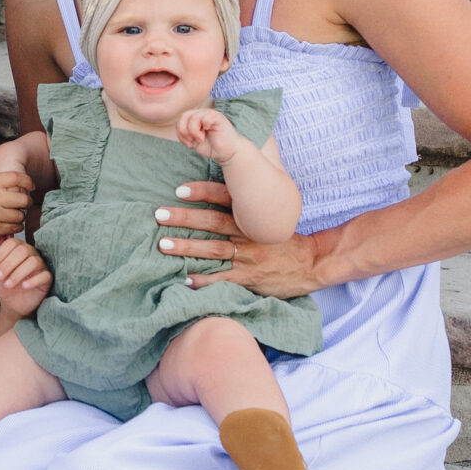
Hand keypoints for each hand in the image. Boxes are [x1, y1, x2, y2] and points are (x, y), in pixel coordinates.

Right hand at [0, 164, 32, 247]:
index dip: (27, 181)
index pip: (15, 177)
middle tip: (24, 205)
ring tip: (13, 217)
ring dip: (20, 217)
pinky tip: (10, 225)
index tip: (31, 186)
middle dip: (27, 203)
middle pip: (23, 198)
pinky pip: (15, 227)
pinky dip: (16, 227)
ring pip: (20, 215)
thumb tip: (20, 186)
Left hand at [0, 235, 50, 316]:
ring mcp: (40, 265)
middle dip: (8, 264)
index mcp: (17, 248)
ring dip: (18, 274)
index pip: (11, 243)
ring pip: (33, 262)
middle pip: (22, 251)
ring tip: (7, 284)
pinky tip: (24, 286)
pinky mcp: (47, 278)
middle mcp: (31, 253)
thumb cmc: (3, 283)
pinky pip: (44, 275)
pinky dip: (33, 281)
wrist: (12, 302)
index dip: (0, 254)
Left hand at [153, 180, 322, 296]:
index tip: (178, 189)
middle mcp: (248, 233)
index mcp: (252, 215)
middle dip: (184, 218)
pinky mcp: (251, 277)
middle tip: (159, 214)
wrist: (311, 263)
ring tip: (163, 244)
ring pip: (213, 249)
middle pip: (212, 222)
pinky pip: (224, 279)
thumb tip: (219, 194)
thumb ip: (247, 207)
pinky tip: (185, 279)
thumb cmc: (285, 239)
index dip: (202, 192)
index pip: (225, 198)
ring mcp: (249, 256)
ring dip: (187, 246)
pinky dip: (204, 280)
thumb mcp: (269, 217)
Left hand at [176, 102, 238, 162]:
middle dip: (184, 131)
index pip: (181, 119)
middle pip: (184, 116)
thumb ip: (185, 133)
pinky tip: (206, 133)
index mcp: (195, 118)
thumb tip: (180, 129)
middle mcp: (202, 114)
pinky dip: (203, 127)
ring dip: (193, 132)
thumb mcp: (193, 141)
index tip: (188, 144)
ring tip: (200, 139)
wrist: (227, 152)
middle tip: (192, 141)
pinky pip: (206, 117)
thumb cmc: (211, 146)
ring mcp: (210, 114)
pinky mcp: (218, 117)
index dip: (180, 132)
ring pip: (193, 117)